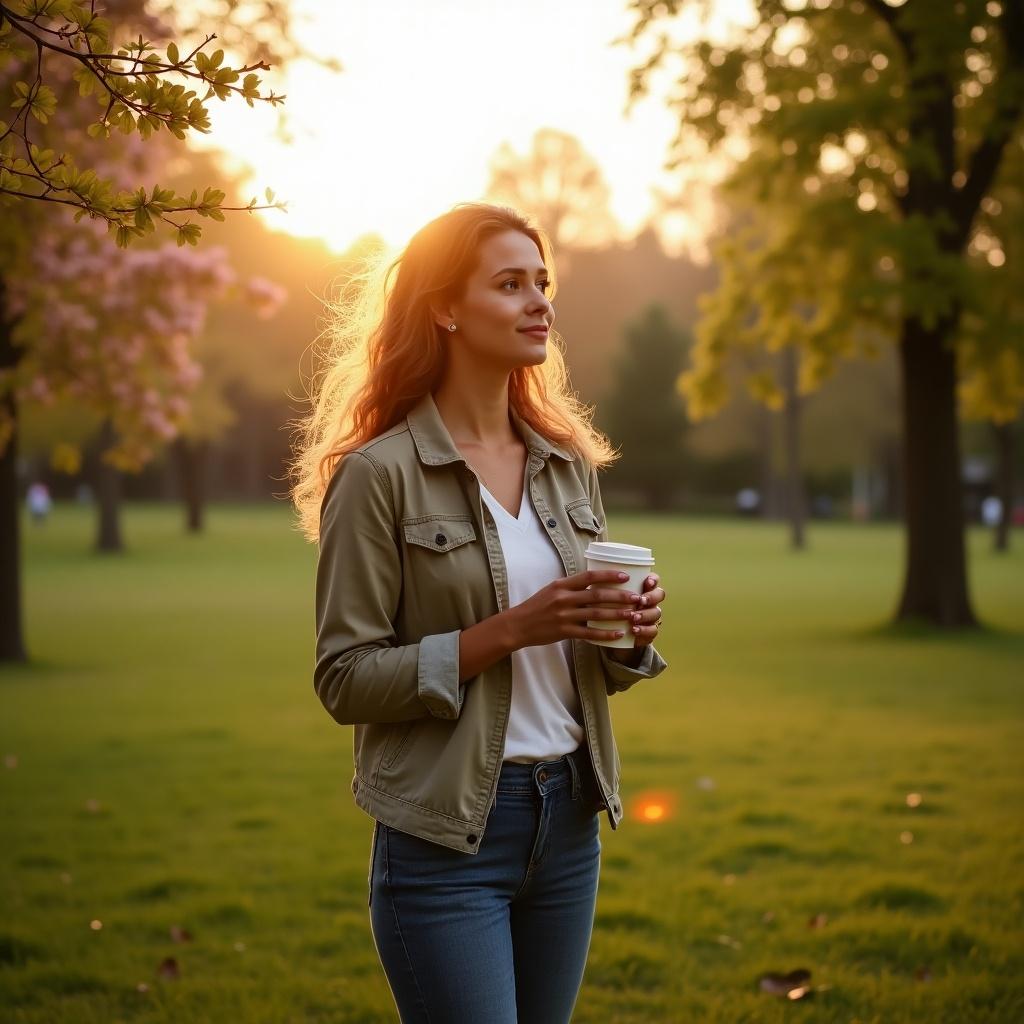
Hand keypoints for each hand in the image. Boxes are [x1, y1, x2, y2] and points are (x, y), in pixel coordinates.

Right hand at [505, 570, 642, 649]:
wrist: (518, 625)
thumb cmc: (537, 606)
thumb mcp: (552, 590)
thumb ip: (572, 586)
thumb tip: (595, 581)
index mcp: (562, 585)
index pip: (589, 576)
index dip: (609, 576)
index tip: (625, 576)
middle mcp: (564, 598)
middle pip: (597, 595)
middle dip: (620, 596)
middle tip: (637, 597)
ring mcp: (564, 616)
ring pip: (596, 614)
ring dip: (617, 614)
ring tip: (633, 615)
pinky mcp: (564, 632)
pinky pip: (589, 633)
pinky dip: (605, 634)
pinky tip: (617, 634)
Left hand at [606, 572, 665, 662]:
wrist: (611, 632)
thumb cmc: (607, 606)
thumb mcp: (604, 593)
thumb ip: (603, 583)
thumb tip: (590, 568)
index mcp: (642, 587)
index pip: (653, 579)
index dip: (653, 579)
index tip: (647, 581)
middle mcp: (650, 600)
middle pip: (659, 595)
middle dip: (651, 597)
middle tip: (640, 600)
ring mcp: (651, 616)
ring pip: (656, 613)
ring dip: (645, 614)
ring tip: (633, 617)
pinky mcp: (648, 631)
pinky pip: (652, 631)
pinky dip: (644, 630)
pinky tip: (634, 630)